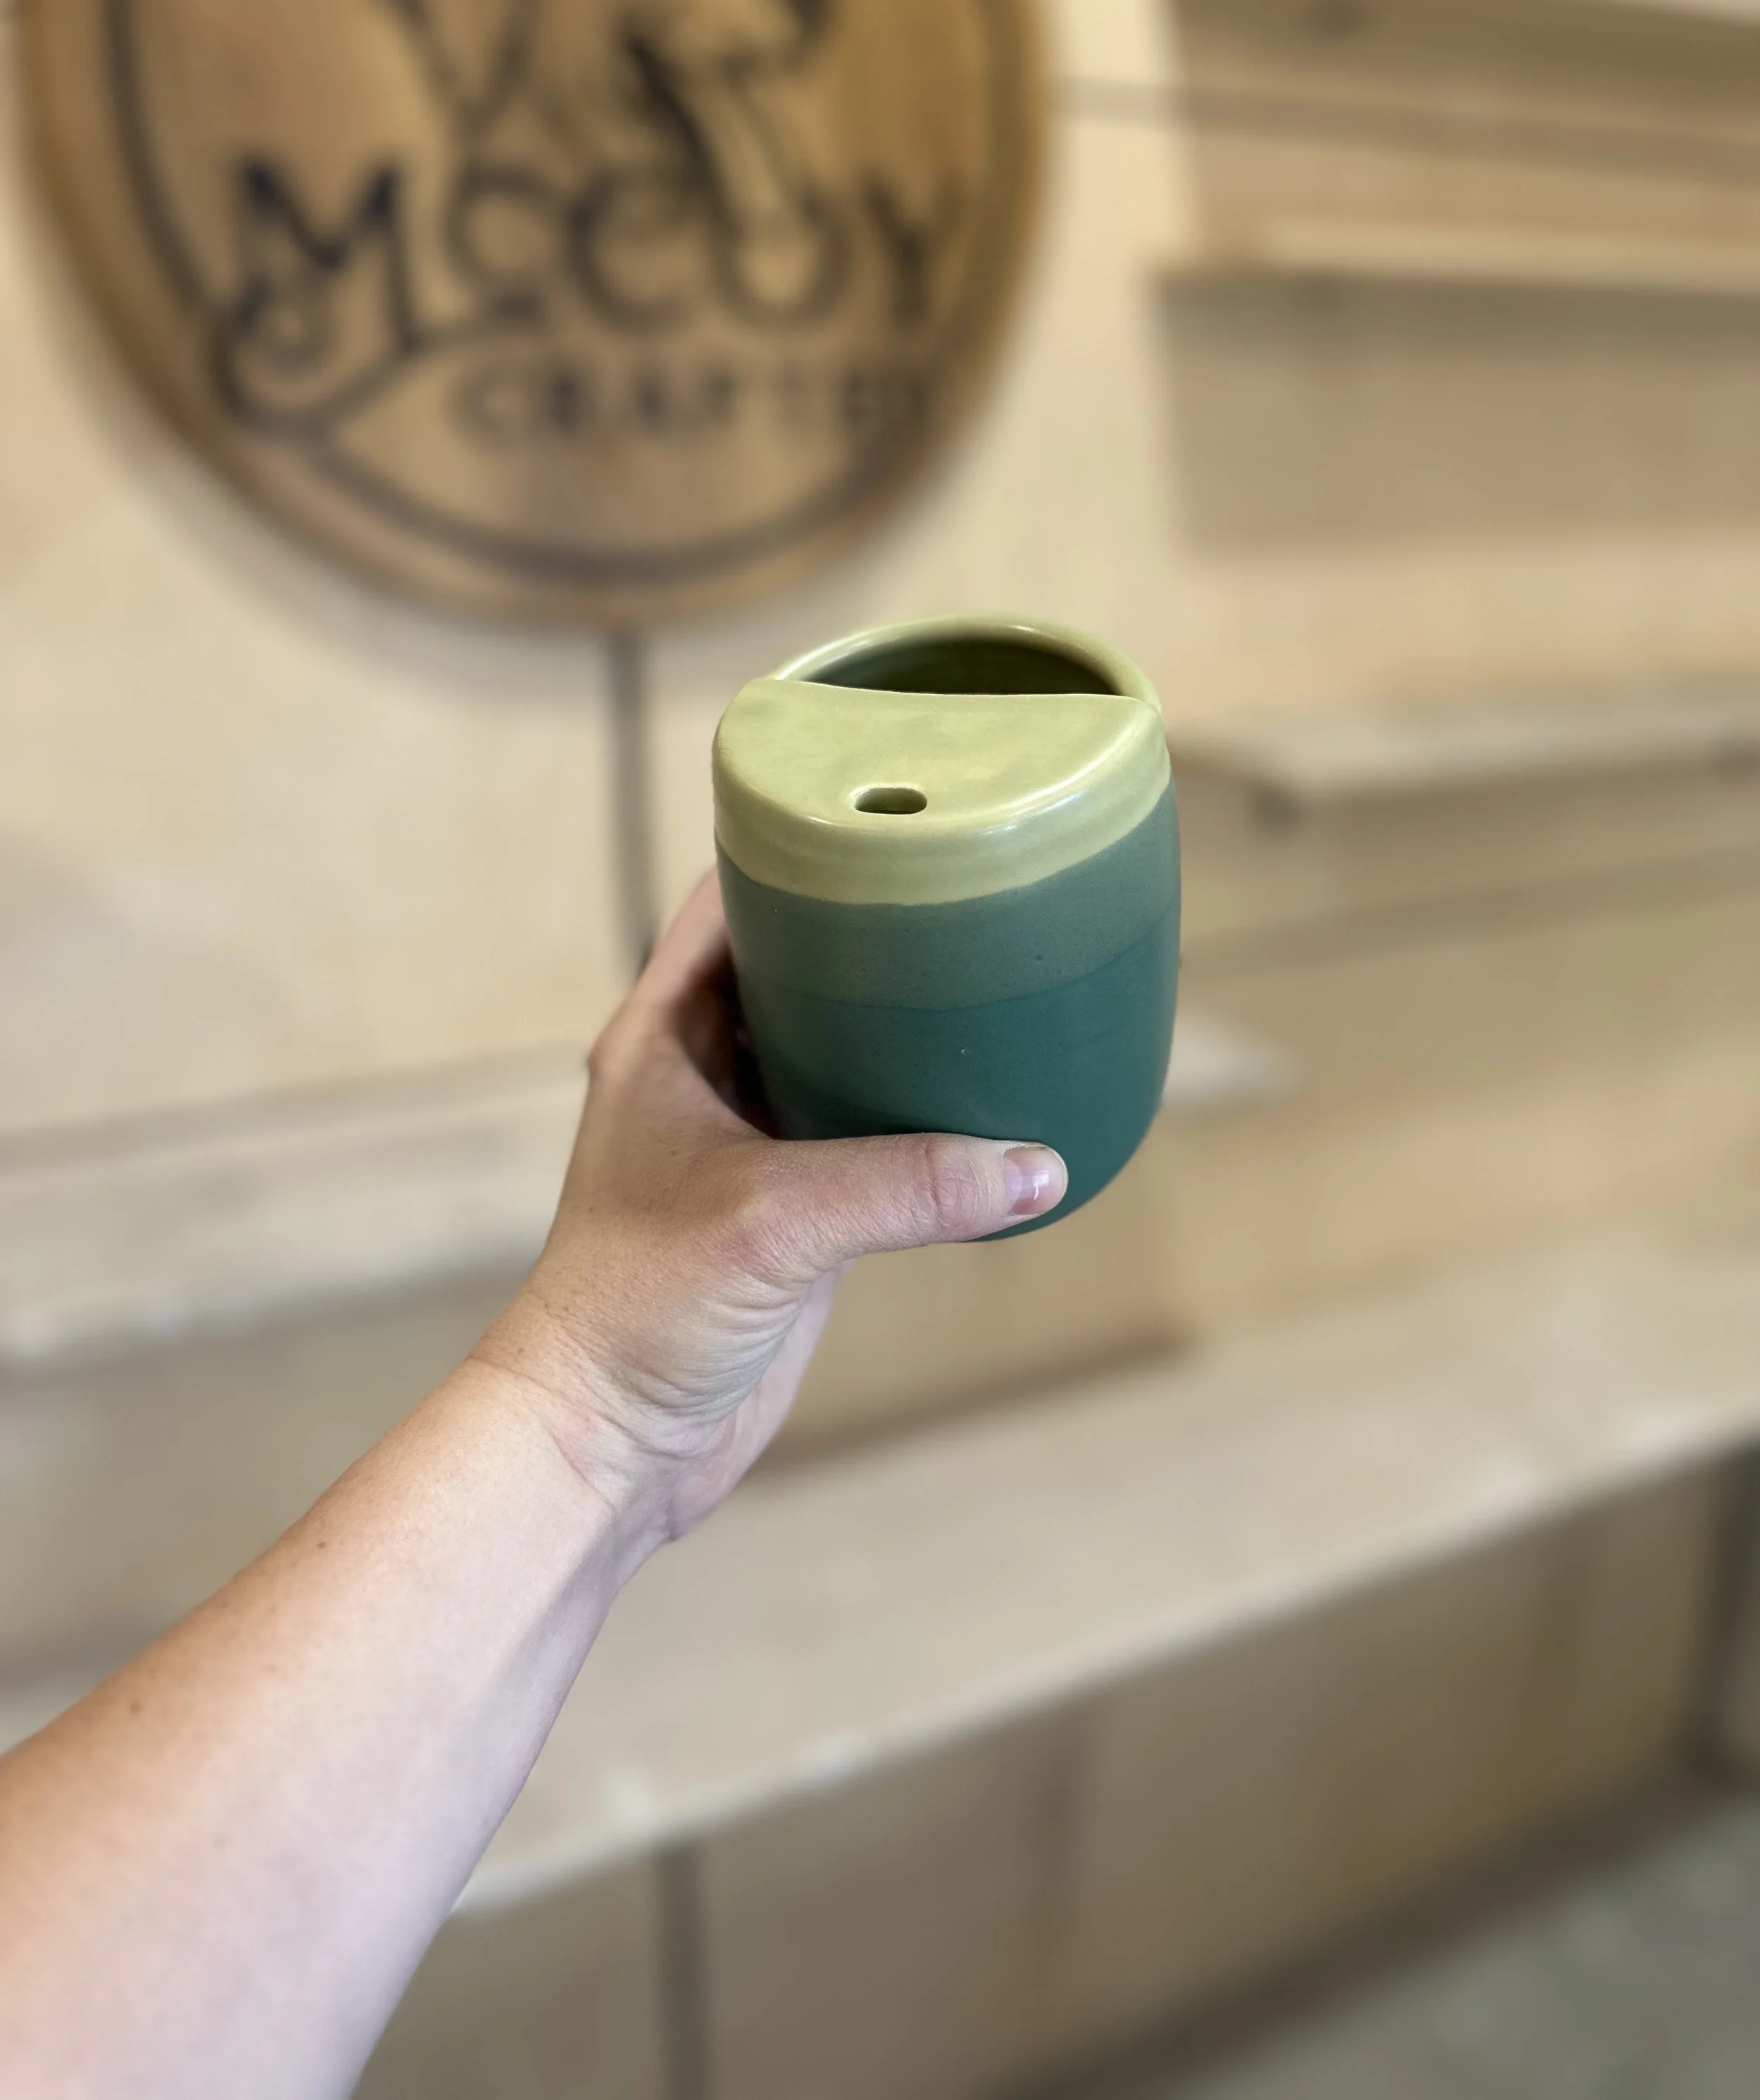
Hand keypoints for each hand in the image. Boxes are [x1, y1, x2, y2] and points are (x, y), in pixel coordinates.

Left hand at [472, 874, 1066, 1545]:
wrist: (605, 1442)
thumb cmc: (638, 1309)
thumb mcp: (776, 1223)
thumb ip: (906, 1186)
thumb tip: (1038, 1165)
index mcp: (665, 1035)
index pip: (731, 899)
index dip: (796, 846)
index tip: (883, 810)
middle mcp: (703, 1074)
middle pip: (798, 967)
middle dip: (874, 933)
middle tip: (967, 891)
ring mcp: (749, 1144)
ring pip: (837, 1055)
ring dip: (901, 1030)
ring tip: (995, 985)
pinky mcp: (792, 1215)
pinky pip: (867, 1142)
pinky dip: (921, 1120)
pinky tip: (988, 1105)